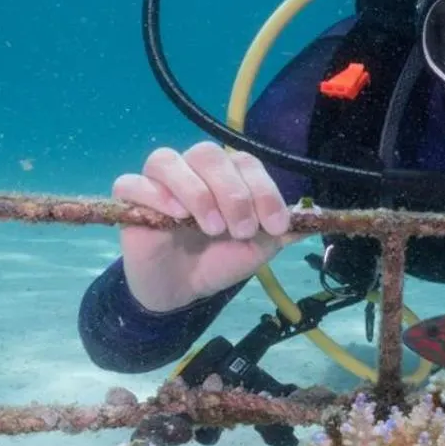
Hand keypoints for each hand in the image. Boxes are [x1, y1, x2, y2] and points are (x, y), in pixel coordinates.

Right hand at [112, 142, 298, 311]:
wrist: (183, 290)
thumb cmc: (220, 260)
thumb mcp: (258, 249)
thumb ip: (281, 231)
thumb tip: (313, 219)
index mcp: (227, 175)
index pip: (246, 164)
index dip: (264, 190)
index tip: (276, 226)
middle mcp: (193, 169)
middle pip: (209, 155)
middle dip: (232, 193)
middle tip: (241, 230)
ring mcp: (159, 181)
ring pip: (168, 160)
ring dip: (196, 192)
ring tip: (211, 227)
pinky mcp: (131, 200)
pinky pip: (133, 182)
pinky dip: (155, 195)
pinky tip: (175, 216)